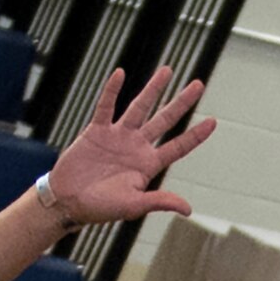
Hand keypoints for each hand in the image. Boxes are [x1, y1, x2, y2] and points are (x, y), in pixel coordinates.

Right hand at [44, 66, 216, 226]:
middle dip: (182, 103)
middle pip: (164, 120)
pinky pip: (106, 107)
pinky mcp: (96, 131)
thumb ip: (159, 201)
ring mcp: (117, 137)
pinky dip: (112, 91)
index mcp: (147, 165)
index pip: (177, 147)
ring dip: (153, 89)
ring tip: (168, 70)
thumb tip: (187, 209)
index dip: (195, 135)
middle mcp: (135, 147)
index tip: (213, 121)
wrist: (67, 202)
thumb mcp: (132, 206)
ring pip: (140, 107)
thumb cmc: (99, 209)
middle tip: (199, 85)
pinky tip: (120, 74)